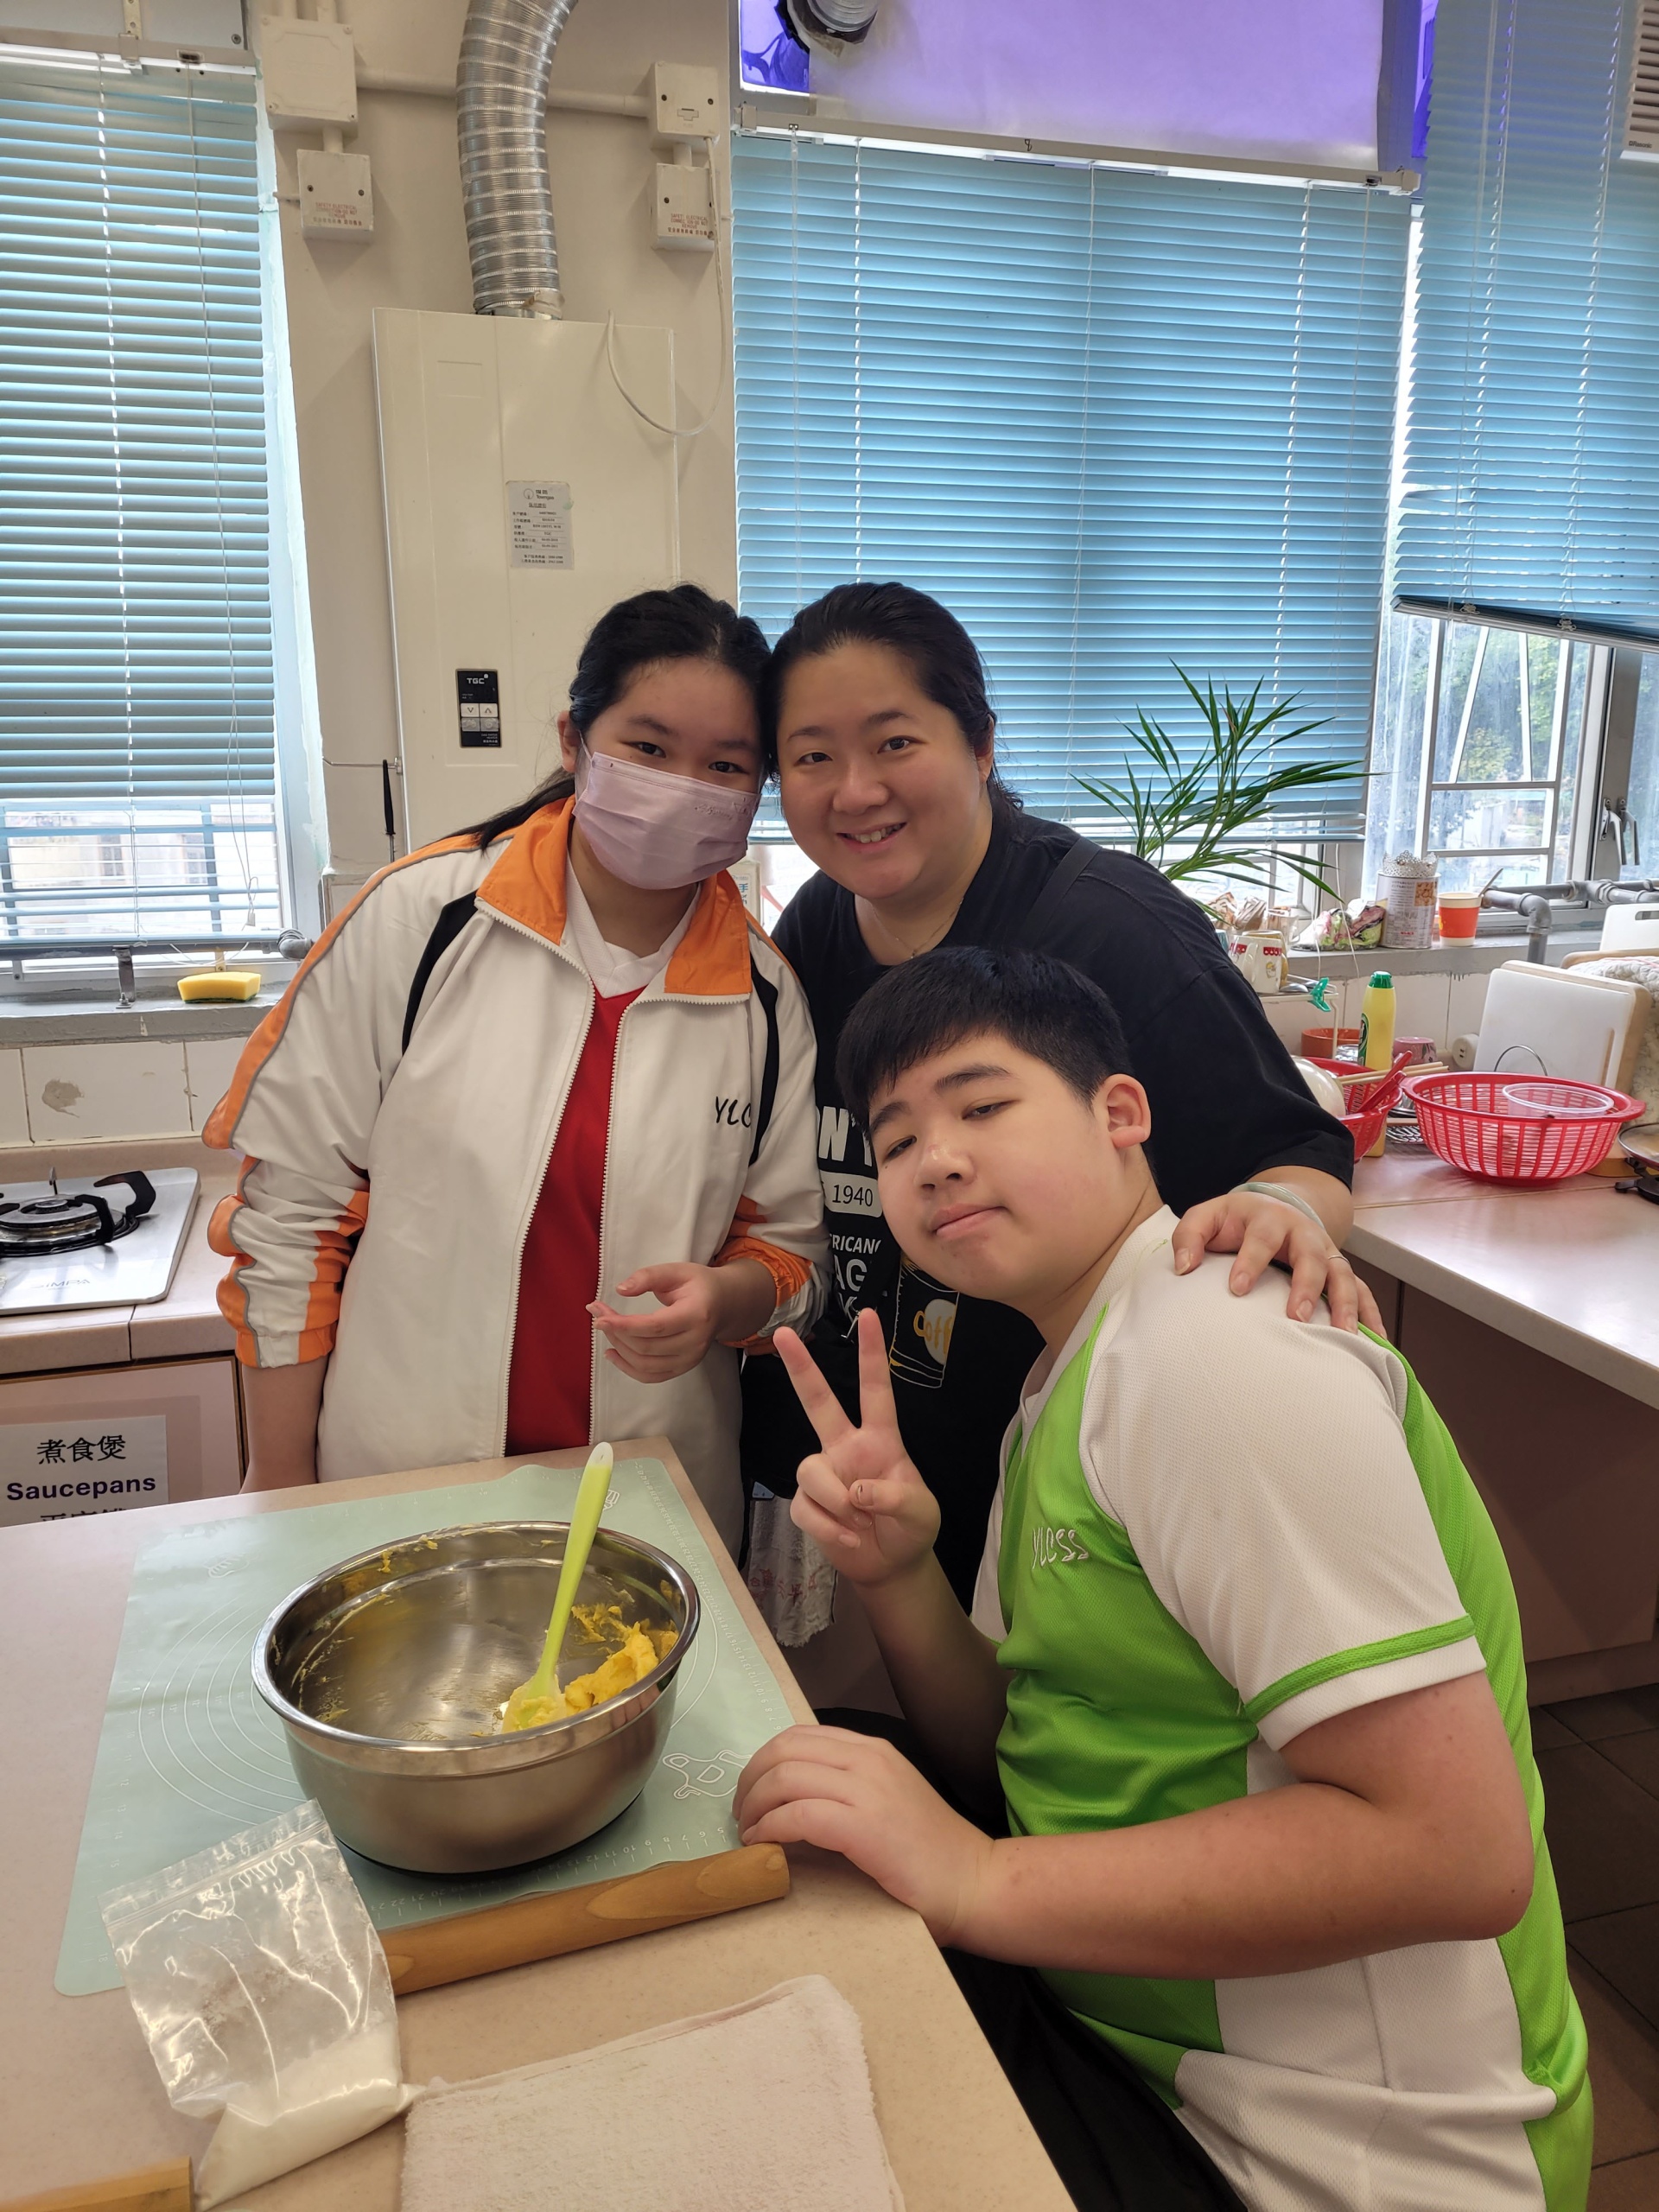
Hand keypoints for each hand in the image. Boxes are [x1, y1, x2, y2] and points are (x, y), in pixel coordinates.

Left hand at [591, 1262, 743, 1382]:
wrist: (723, 1304)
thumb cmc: (698, 1285)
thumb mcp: (676, 1271)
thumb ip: (648, 1277)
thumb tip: (621, 1290)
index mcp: (696, 1315)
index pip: (655, 1326)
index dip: (624, 1325)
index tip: (599, 1317)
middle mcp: (696, 1342)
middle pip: (646, 1347)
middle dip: (616, 1332)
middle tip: (598, 1313)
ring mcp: (690, 1359)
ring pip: (645, 1364)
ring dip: (619, 1348)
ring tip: (606, 1330)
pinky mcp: (683, 1368)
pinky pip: (651, 1376)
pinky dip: (627, 1368)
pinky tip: (613, 1353)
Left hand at [736, 1725, 993, 1943]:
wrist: (976, 1883)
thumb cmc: (931, 1854)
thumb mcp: (886, 1800)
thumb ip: (846, 1788)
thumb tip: (790, 1798)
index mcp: (872, 1749)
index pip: (798, 1736)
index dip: (762, 1762)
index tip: (751, 1795)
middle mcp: (868, 1758)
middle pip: (783, 1750)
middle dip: (750, 1781)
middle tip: (742, 1816)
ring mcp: (868, 1790)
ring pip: (785, 1777)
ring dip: (754, 1806)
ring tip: (749, 1834)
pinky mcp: (865, 1826)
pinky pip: (798, 1815)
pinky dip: (771, 1828)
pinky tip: (764, 1846)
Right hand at [774, 1307, 940, 1586]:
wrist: (891, 1566)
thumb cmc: (912, 1528)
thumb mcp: (920, 1513)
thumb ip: (894, 1497)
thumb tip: (855, 1489)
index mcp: (881, 1440)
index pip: (876, 1390)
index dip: (872, 1353)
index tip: (868, 1315)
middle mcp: (847, 1448)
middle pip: (818, 1402)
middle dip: (801, 1369)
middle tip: (784, 1334)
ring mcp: (826, 1474)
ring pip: (808, 1470)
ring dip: (833, 1502)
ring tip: (858, 1522)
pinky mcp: (809, 1505)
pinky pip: (804, 1508)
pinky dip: (827, 1528)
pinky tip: (848, 1537)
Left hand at [1170, 1191, 1381, 1333]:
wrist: (1275, 1207)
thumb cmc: (1235, 1221)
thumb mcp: (1208, 1217)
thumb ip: (1189, 1236)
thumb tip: (1182, 1267)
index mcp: (1268, 1218)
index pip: (1262, 1237)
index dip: (1251, 1261)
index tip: (1237, 1289)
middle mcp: (1303, 1233)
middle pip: (1311, 1256)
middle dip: (1306, 1285)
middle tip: (1295, 1316)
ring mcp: (1326, 1252)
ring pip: (1343, 1275)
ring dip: (1345, 1304)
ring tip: (1342, 1335)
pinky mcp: (1339, 1270)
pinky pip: (1362, 1292)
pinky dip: (1371, 1316)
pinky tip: (1376, 1342)